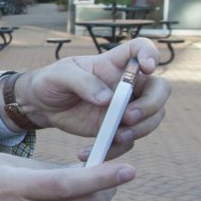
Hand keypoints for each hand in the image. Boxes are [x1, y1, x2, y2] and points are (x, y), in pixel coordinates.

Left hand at [14, 38, 168, 158]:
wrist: (41, 105)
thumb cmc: (52, 81)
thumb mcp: (60, 75)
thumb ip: (83, 82)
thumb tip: (107, 99)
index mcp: (114, 63)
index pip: (142, 49)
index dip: (151, 54)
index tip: (147, 67)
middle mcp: (127, 84)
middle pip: (159, 89)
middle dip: (151, 104)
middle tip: (128, 116)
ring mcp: (124, 107)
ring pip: (152, 118)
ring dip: (141, 129)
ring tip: (116, 137)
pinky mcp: (116, 128)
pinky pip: (129, 141)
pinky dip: (116, 149)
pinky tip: (93, 152)